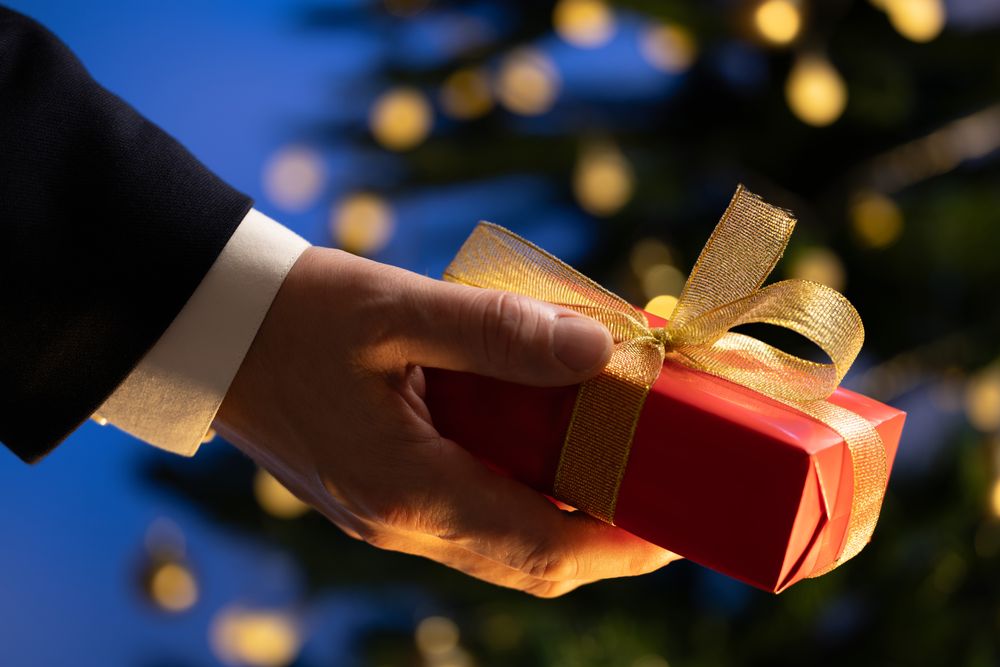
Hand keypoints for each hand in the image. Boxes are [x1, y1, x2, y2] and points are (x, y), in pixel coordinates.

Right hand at [215, 247, 678, 596]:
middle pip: (530, 561)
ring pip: (503, 542)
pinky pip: (472, 512)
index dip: (621, 546)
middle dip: (607, 539)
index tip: (681, 521)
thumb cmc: (296, 316)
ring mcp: (388, 514)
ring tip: (622, 462)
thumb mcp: (396, 310)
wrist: (213, 332)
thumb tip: (599, 348)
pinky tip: (548, 441)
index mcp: (407, 489)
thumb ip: (499, 332)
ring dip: (568, 517)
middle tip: (667, 486)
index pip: (540, 549)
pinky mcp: (381, 494)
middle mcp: (401, 521)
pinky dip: (523, 492)